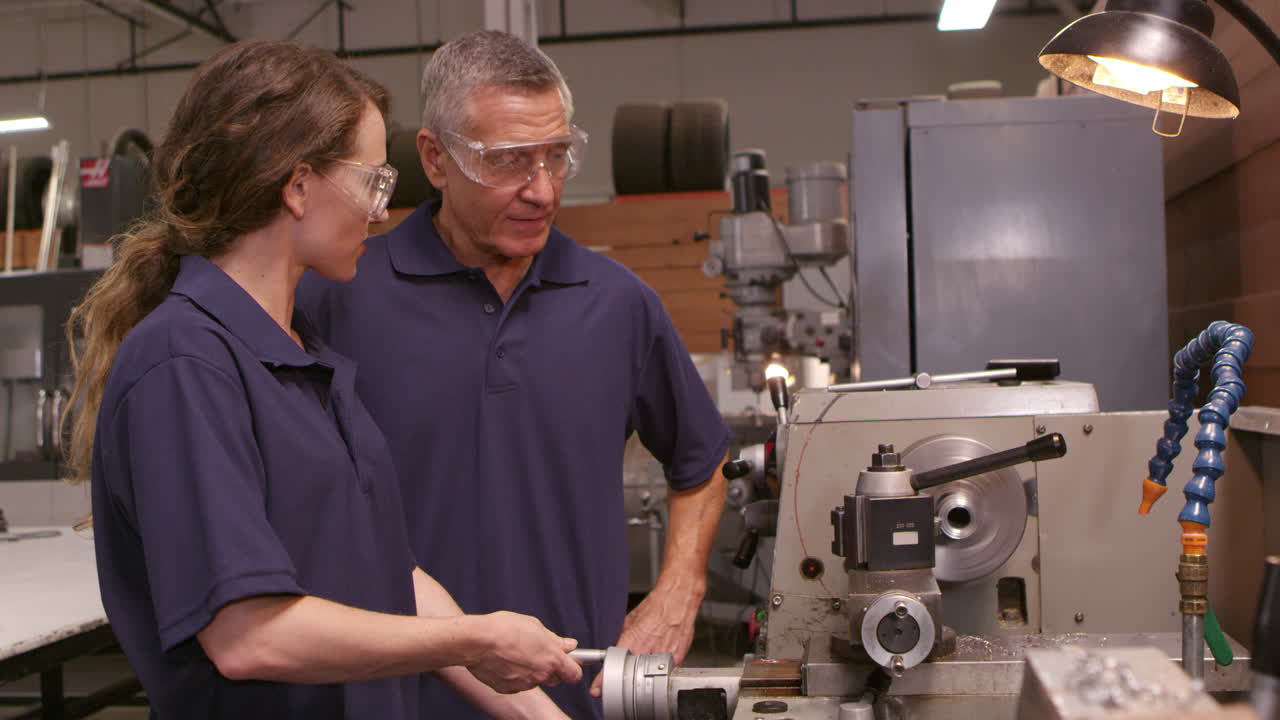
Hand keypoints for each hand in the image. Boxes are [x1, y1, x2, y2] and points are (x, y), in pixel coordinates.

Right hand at [466, 611, 582, 693]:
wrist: (476, 641)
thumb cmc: (503, 629)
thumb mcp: (534, 625)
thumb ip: (554, 639)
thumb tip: (569, 645)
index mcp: (551, 658)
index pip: (575, 674)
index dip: (573, 667)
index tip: (569, 661)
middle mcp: (540, 674)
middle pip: (556, 679)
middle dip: (551, 668)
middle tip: (539, 653)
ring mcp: (524, 684)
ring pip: (535, 680)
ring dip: (531, 670)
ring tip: (516, 653)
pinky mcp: (508, 689)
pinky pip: (518, 683)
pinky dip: (515, 675)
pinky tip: (505, 661)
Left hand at [589, 585, 697, 696]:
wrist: (677, 599)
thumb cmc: (657, 606)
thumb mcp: (631, 620)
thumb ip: (624, 638)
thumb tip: (616, 649)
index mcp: (633, 638)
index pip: (614, 664)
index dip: (604, 679)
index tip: (597, 689)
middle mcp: (647, 648)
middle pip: (631, 674)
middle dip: (629, 674)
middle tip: (633, 665)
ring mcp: (663, 655)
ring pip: (650, 675)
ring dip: (647, 670)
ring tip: (653, 652)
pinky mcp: (677, 658)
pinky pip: (666, 672)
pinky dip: (662, 668)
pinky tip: (663, 655)